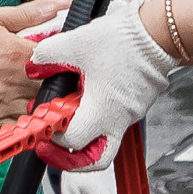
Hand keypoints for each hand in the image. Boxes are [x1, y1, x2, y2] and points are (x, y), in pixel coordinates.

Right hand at [0, 0, 64, 131]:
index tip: (73, 65)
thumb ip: (32, 13)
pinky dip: (23, 123)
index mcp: (22, 55)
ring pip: (40, 114)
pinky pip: (16, 128)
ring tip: (41, 99)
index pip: (63, 63)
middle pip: (56, 92)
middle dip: (61, 88)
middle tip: (60, 84)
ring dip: (45, 107)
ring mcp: (4, 103)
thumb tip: (62, 4)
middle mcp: (17, 82)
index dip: (72, 65)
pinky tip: (21, 112)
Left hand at [25, 0, 174, 172]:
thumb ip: (46, 57)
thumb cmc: (124, 41)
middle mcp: (118, 120)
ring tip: (71, 123)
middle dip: (72, 160)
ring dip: (87, 138)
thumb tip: (34, 66)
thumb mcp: (74, 44)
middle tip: (56, 150)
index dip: (53, 138)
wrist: (158, 33)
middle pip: (96, 160)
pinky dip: (100, 116)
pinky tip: (90, 97)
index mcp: (101, 112)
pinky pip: (117, 119)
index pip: (72, 142)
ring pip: (107, 141)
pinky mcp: (137, 103)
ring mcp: (130, 114)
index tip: (45, 127)